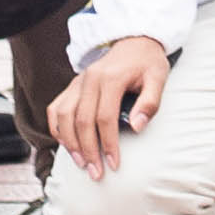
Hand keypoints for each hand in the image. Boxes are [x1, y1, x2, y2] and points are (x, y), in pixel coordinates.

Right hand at [53, 37, 170, 177]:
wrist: (135, 41)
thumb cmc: (148, 63)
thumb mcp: (158, 78)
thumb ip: (150, 101)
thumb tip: (137, 127)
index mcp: (111, 78)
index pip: (105, 118)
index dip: (108, 144)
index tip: (114, 164)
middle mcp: (90, 79)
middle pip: (82, 121)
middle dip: (88, 150)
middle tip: (96, 173)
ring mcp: (78, 82)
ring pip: (64, 116)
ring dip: (70, 143)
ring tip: (81, 163)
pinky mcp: (72, 86)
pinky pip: (56, 108)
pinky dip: (56, 128)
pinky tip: (65, 144)